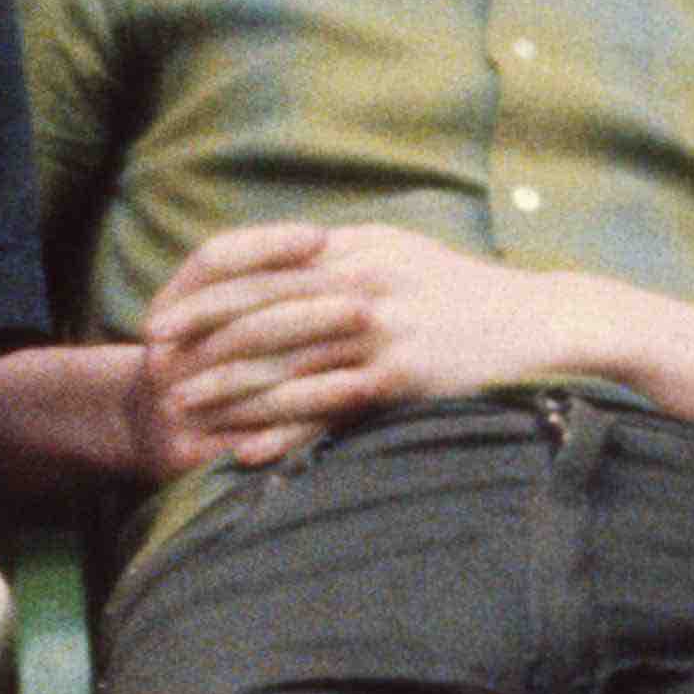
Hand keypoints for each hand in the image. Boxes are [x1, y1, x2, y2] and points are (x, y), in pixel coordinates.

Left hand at [138, 220, 576, 468]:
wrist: (542, 323)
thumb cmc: (463, 295)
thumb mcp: (399, 254)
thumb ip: (338, 257)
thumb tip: (278, 264)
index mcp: (351, 246)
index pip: (253, 259)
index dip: (198, 290)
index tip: (158, 316)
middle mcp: (359, 279)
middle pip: (256, 308)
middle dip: (196, 339)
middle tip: (151, 367)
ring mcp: (380, 327)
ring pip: (282, 360)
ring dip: (225, 389)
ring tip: (183, 412)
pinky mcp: (402, 374)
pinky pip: (327, 405)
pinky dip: (281, 427)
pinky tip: (245, 448)